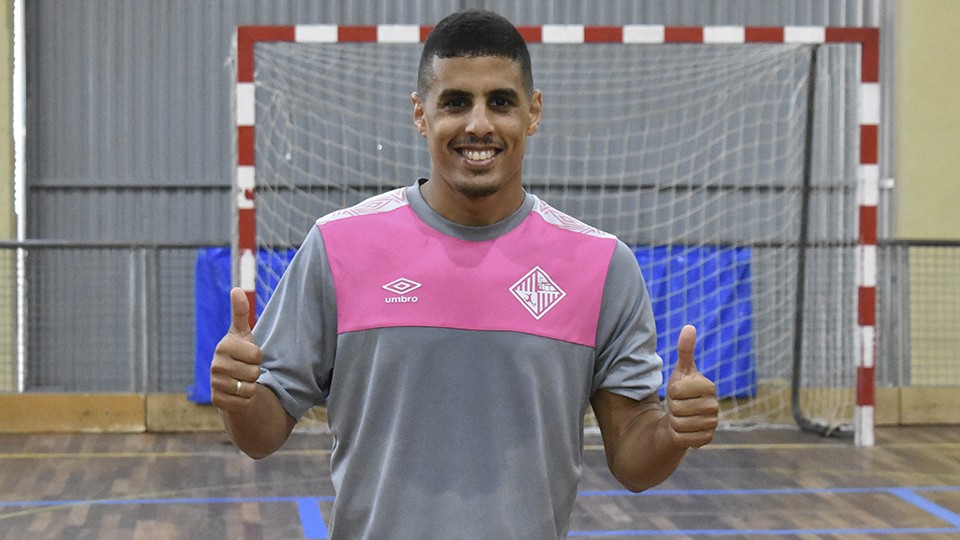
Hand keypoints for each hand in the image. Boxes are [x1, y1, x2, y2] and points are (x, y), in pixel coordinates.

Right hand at [210, 287, 262, 411]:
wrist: (230, 383)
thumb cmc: (239, 354)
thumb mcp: (242, 333)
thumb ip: (241, 313)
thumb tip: (236, 289)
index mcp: (223, 346)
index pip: (256, 354)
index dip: (258, 356)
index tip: (248, 355)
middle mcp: (215, 365)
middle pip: (254, 372)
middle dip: (255, 372)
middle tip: (245, 369)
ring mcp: (214, 384)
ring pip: (250, 387)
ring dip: (251, 386)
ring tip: (242, 380)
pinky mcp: (217, 401)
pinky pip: (244, 401)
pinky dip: (246, 399)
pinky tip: (238, 393)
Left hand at [665, 325, 718, 448]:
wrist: (681, 417)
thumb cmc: (681, 391)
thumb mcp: (680, 371)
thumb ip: (685, 350)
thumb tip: (689, 327)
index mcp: (709, 387)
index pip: (677, 390)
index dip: (672, 391)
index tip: (677, 391)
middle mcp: (714, 406)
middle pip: (677, 407)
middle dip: (671, 407)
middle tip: (678, 405)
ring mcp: (712, 423)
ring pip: (679, 424)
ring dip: (674, 421)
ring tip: (680, 417)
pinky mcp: (707, 439)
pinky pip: (684, 438)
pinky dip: (678, 434)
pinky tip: (683, 430)